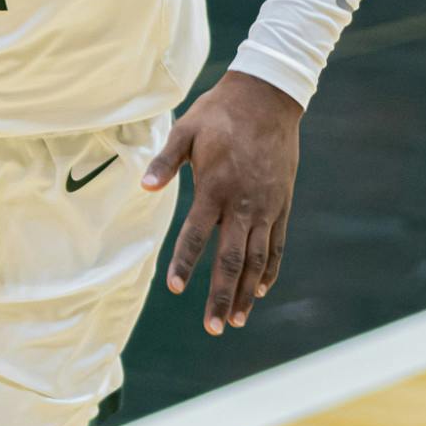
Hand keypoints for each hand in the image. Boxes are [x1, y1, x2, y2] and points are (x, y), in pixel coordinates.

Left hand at [140, 71, 301, 334]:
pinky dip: (270, 269)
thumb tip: (143, 186)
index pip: (196, 235)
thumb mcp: (186, 130)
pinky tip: (262, 289)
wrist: (268, 99)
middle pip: (232, 260)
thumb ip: (165, 161)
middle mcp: (244, 204)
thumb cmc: (220, 113)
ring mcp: (267, 207)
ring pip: (257, 259)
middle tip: (214, 327)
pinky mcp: (282, 204)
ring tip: (237, 320)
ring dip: (247, 292)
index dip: (185, 262)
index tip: (175, 288)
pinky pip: (277, 244)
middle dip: (222, 296)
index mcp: (215, 188)